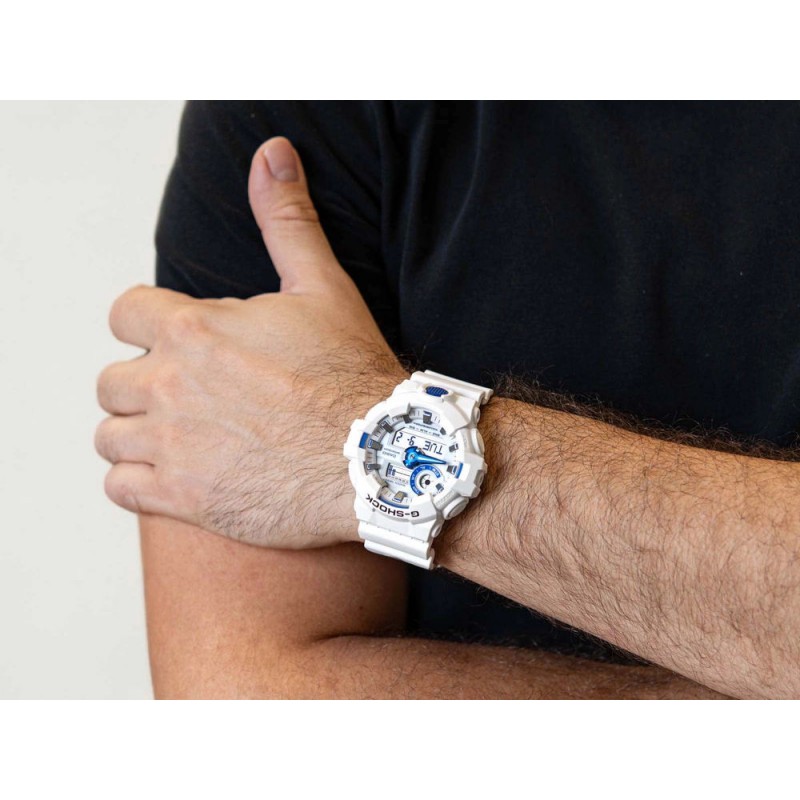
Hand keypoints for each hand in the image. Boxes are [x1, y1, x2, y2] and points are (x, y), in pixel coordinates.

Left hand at [96, 137, 406, 547]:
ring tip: (184, 437)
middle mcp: (169, 385)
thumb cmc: (353, 377)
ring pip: (110, 435)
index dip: (147, 326)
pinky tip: (178, 474)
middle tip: (192, 397)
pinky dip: (138, 481)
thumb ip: (286, 220)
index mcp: (193, 330)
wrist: (379, 457)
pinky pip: (120, 487)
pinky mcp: (183, 499)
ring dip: (138, 434)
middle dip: (144, 385)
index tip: (179, 343)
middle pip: (112, 381)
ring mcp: (172, 446)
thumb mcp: (323, 286)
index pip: (123, 314)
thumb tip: (272, 155)